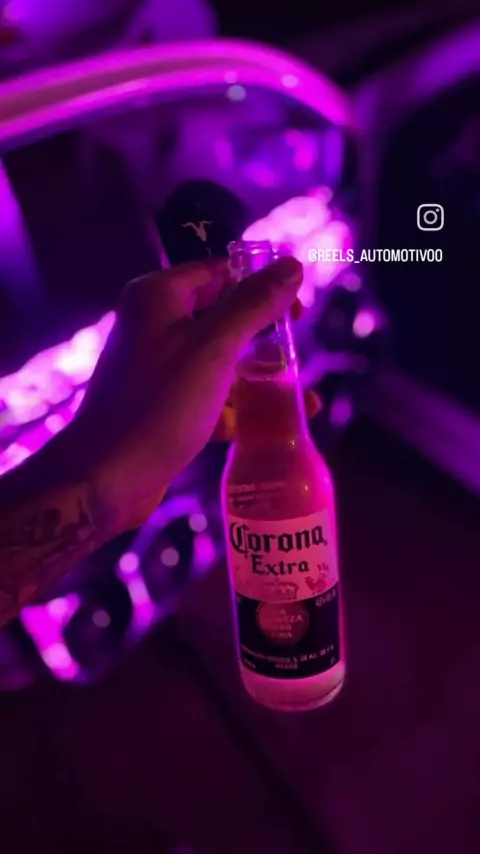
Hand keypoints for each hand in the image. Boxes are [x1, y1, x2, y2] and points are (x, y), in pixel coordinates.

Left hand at [73, 256, 312, 533]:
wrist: (107, 477)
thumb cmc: (159, 404)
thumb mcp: (214, 348)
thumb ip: (254, 305)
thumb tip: (291, 266)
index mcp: (158, 297)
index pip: (218, 273)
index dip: (261, 285)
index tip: (298, 308)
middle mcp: (154, 326)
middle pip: (223, 318)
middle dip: (265, 337)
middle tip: (299, 353)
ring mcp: (159, 369)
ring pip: (221, 362)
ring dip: (260, 378)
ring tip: (304, 400)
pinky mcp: (165, 407)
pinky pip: (212, 397)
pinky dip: (241, 410)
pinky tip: (277, 427)